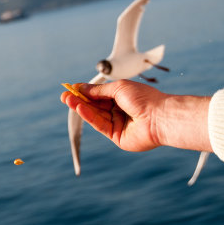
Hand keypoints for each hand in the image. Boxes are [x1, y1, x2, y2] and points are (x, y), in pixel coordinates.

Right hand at [61, 80, 211, 152]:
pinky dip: (89, 116)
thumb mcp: (118, 88)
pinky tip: (80, 108)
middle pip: (95, 106)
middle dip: (79, 100)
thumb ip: (98, 91)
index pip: (99, 95)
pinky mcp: (116, 136)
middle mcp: (119, 110)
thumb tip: (81, 88)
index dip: (84, 92)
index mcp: (122, 97)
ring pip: (95, 115)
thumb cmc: (144, 98)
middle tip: (64, 96)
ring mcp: (117, 124)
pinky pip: (100, 125)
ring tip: (68, 100)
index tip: (70, 88)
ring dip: (81, 107)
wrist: (160, 116)